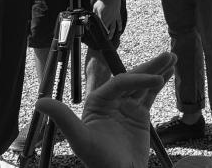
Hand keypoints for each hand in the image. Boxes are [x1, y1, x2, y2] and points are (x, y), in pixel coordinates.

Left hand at [36, 52, 176, 167]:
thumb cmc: (99, 161)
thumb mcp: (80, 139)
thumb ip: (63, 118)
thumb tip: (39, 102)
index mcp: (97, 102)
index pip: (120, 83)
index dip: (138, 79)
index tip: (156, 81)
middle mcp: (111, 101)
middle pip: (132, 79)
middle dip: (150, 68)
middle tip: (168, 55)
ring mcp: (126, 107)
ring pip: (143, 85)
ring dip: (157, 71)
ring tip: (172, 57)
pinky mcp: (138, 114)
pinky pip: (150, 95)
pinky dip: (160, 83)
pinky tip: (169, 72)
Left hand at [93, 0, 123, 36]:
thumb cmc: (104, 1)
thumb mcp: (96, 6)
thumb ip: (94, 12)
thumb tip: (92, 17)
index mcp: (102, 17)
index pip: (99, 26)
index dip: (98, 32)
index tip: (97, 36)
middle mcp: (108, 19)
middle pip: (106, 29)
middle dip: (104, 35)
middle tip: (103, 40)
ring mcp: (114, 18)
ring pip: (113, 28)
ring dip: (112, 34)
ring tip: (110, 38)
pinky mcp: (118, 15)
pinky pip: (119, 22)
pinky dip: (119, 26)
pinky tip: (119, 30)